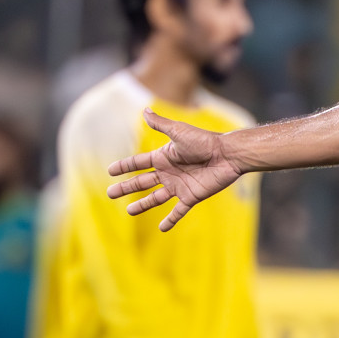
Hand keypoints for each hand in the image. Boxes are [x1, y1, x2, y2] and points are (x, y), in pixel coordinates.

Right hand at [106, 110, 242, 231]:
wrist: (227, 155)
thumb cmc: (204, 141)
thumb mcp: (178, 131)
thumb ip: (160, 124)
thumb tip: (144, 109)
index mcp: (164, 157)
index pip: (138, 163)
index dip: (124, 166)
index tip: (110, 171)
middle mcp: (169, 172)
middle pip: (142, 182)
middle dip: (126, 188)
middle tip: (110, 194)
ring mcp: (179, 185)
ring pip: (156, 198)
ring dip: (143, 205)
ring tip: (129, 211)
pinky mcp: (192, 196)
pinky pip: (178, 211)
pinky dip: (170, 220)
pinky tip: (162, 228)